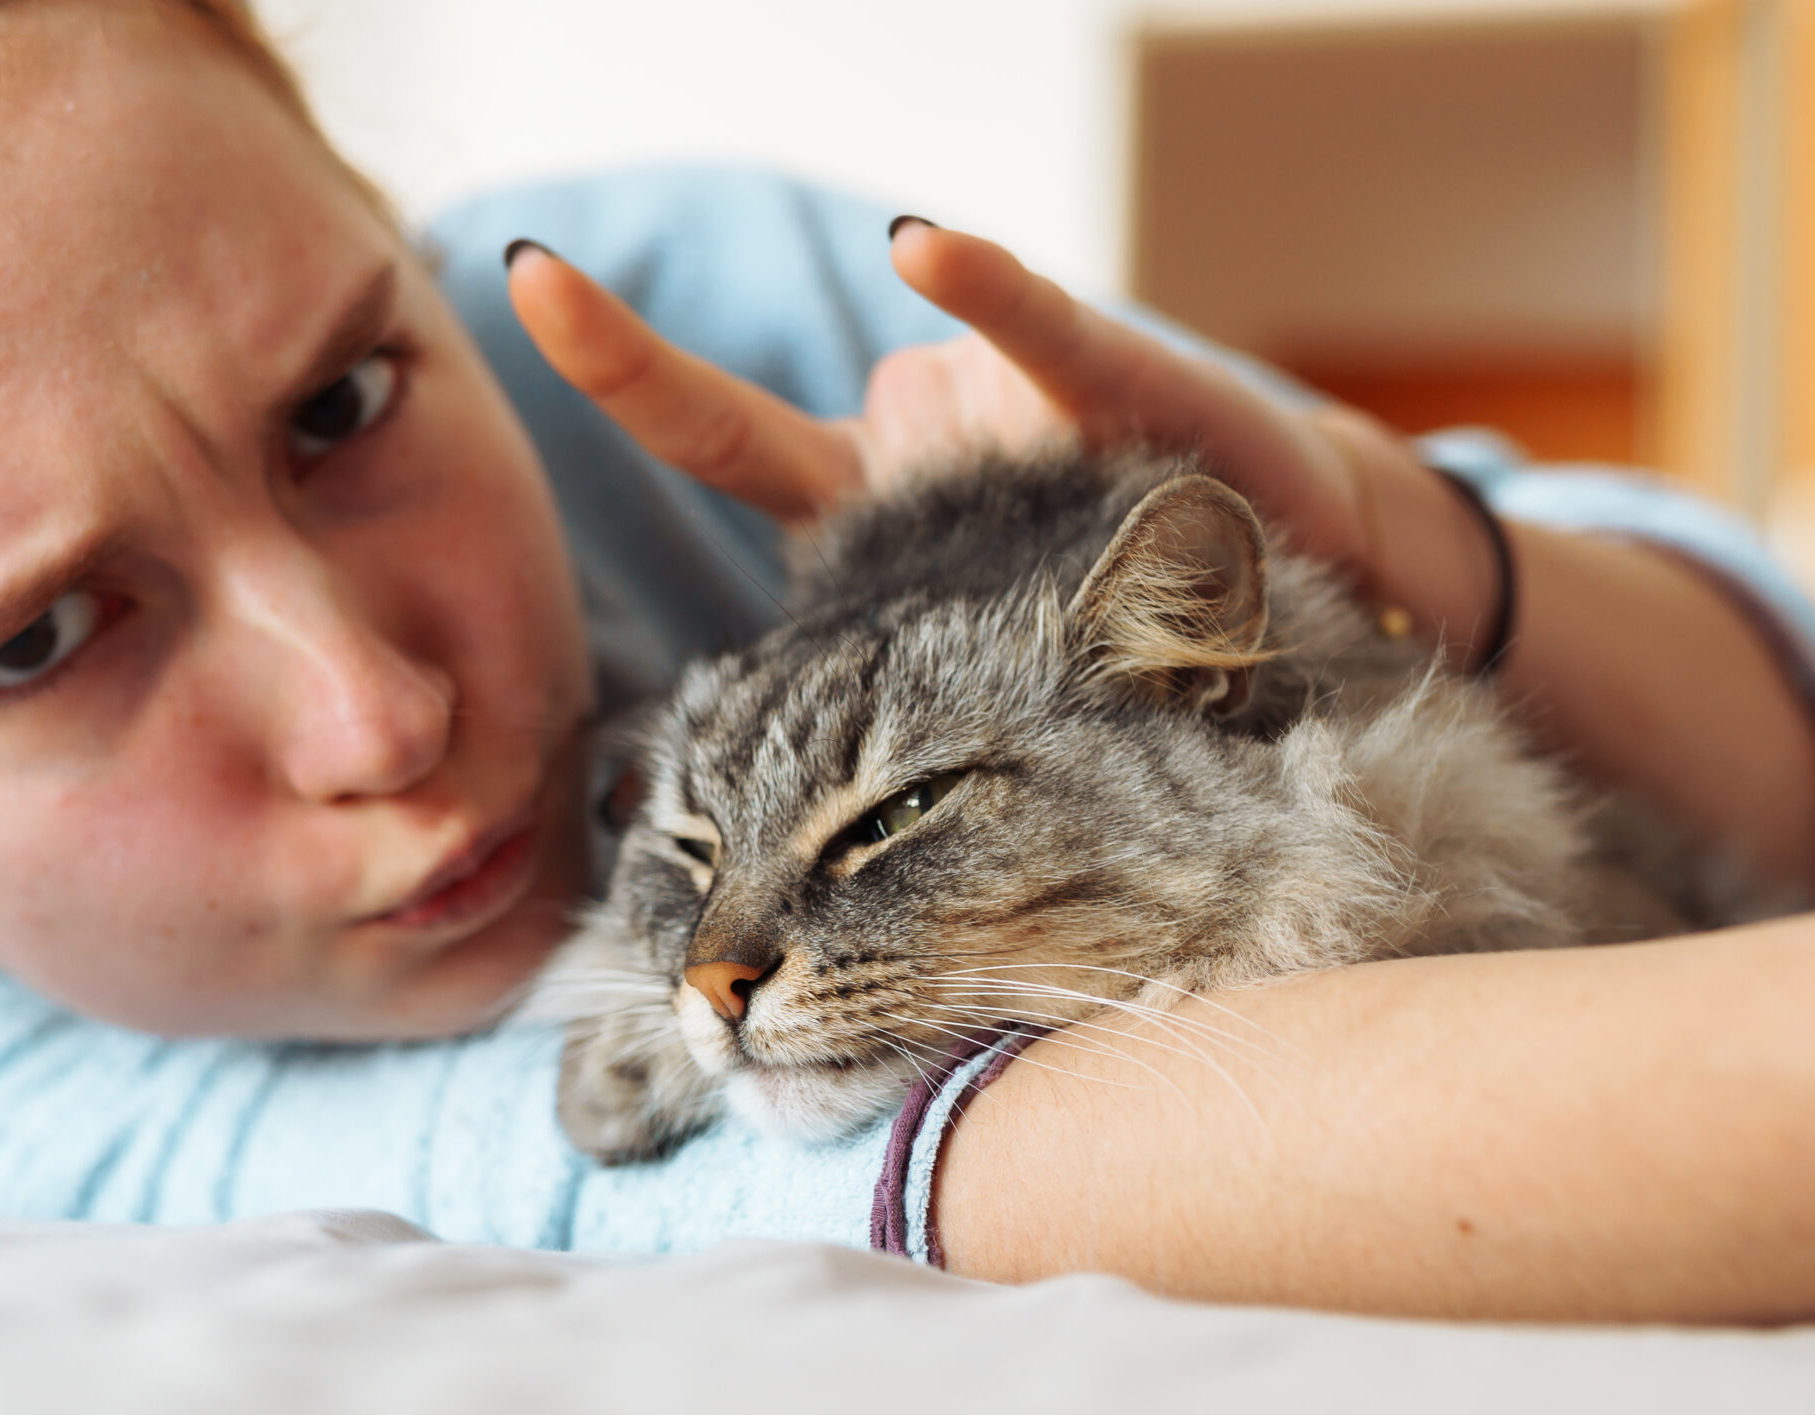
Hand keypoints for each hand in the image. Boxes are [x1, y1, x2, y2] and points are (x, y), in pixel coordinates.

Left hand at [502, 224, 1502, 643]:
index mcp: (867, 514)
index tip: (520, 272)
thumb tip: (748, 762)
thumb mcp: (970, 703)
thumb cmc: (1116, 662)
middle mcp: (916, 440)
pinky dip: (978, 293)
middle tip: (1038, 605)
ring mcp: (1004, 406)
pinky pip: (1025, 325)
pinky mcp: (1106, 384)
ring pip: (946, 396)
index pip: (716, 428)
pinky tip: (918, 251)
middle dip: (936, 524)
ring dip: (1020, 491)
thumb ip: (871, 701)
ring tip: (1115, 558)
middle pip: (862, 430)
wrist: (1294, 607)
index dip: (620, 358)